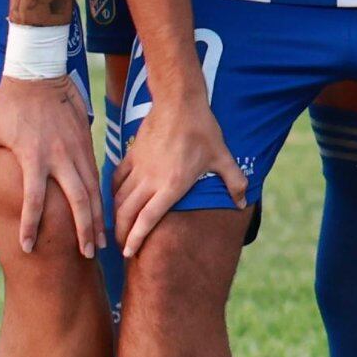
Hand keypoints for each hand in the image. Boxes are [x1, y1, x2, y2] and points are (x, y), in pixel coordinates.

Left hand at [0, 73, 104, 256]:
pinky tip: (101, 210)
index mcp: (33, 157)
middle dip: (83, 229)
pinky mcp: (86, 141)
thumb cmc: (6, 102)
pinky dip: (100, 195)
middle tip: (87, 254)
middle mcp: (60, 157)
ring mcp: (77, 149)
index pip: (33, 200)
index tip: (27, 247)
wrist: (39, 72)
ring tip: (101, 240)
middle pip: (78, 201)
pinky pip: (95, 174)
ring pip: (93, 190)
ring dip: (98, 216)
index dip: (30, 225)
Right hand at [114, 91, 249, 257]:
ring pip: (118, 199)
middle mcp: (150, 181)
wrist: (179, 102)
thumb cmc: (203, 130)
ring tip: (116, 228)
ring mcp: (138, 168)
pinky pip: (116, 179)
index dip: (135, 239)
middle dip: (120, 234)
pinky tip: (115, 200)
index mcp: (172, 185)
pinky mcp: (131, 155)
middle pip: (127, 214)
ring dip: (115, 216)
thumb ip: (234, 182)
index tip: (129, 254)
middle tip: (120, 246)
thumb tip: (243, 203)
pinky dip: (113, 193)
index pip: (147, 220)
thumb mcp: (222, 156)